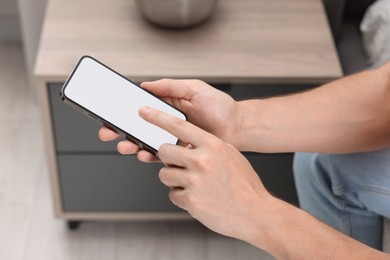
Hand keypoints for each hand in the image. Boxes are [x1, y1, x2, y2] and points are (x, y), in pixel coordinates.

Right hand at [98, 79, 240, 161]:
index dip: (123, 111)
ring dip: (131, 145)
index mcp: (168, 106)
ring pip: (145, 143)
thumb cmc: (220, 107)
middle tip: (107, 133)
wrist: (238, 128)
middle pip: (137, 127)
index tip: (108, 113)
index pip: (140, 109)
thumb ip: (170, 87)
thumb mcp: (194, 89)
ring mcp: (172, 139)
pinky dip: (149, 156)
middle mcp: (167, 123)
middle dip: (119, 131)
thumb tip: (145, 85)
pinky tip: (143, 154)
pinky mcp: (180, 153)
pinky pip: (161, 156)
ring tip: (124, 145)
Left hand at [138, 106, 270, 240]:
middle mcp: (202, 160)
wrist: (256, 213)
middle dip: (168, 159)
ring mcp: (195, 181)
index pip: (178, 126)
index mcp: (213, 145)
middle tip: (179, 165)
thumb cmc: (245, 185)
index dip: (158, 117)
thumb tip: (189, 143)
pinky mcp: (191, 200)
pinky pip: (172, 194)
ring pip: (165, 174)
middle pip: (164, 151)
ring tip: (193, 184)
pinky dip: (181, 196)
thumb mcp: (231, 156)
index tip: (144, 112)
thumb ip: (209, 146)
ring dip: (174, 179)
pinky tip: (198, 198)